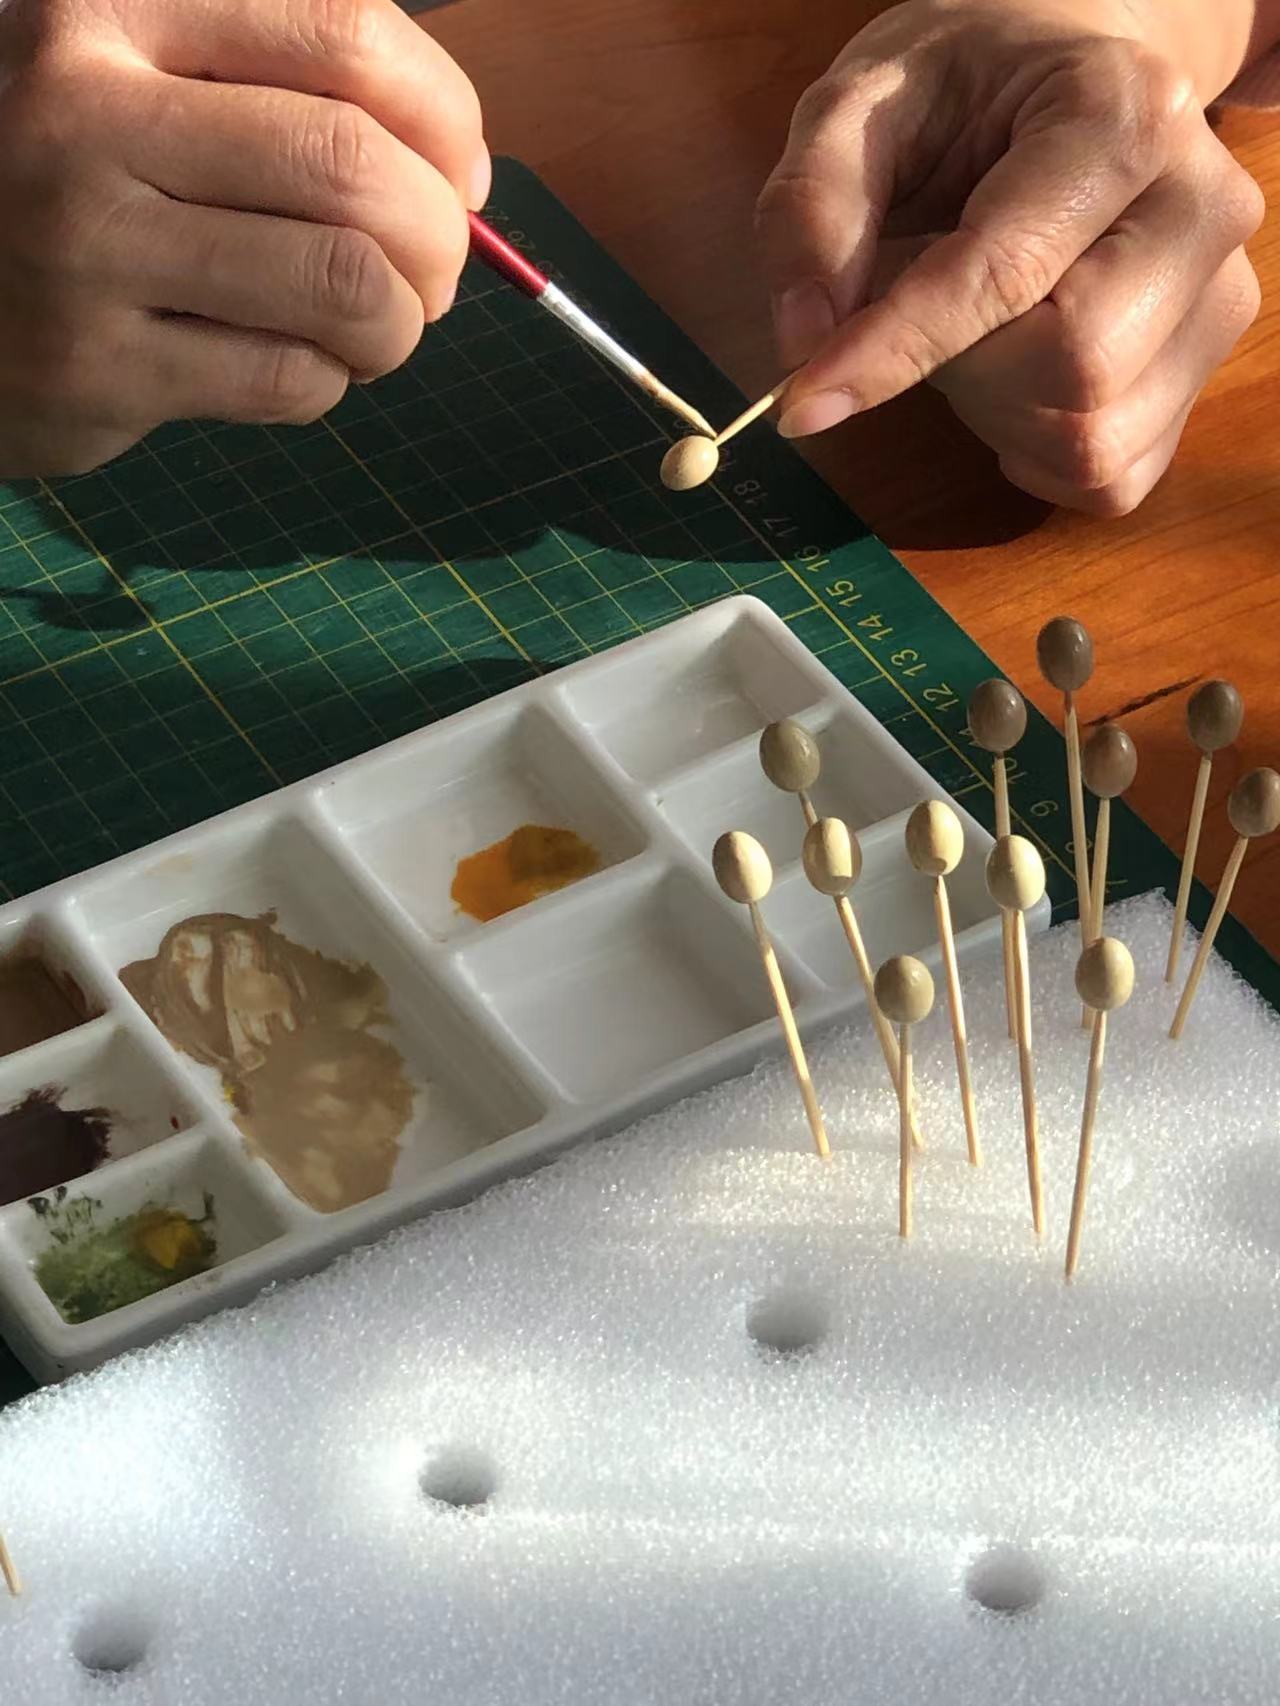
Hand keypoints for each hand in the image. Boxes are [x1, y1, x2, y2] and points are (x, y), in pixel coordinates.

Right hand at [0, 0, 488, 475]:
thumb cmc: (79, 178)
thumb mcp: (150, 80)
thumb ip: (288, 91)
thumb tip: (462, 176)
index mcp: (115, 6)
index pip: (344, 33)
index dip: (444, 114)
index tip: (462, 176)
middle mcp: (87, 111)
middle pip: (351, 165)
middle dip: (438, 236)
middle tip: (437, 273)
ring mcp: (83, 245)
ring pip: (341, 284)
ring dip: (399, 322)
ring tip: (378, 326)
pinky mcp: (94, 368)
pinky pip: (287, 378)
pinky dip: (331, 380)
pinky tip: (302, 364)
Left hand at [757, 0, 1263, 514]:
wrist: (1064, 75)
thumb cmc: (963, 89)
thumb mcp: (860, 102)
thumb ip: (814, 206)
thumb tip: (802, 342)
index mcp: (1123, 114)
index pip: (1006, 275)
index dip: (894, 351)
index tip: (800, 403)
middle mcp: (1199, 207)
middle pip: (1072, 368)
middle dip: (956, 369)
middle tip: (911, 311)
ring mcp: (1217, 297)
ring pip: (1091, 438)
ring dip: (989, 413)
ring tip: (968, 332)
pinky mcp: (1203, 373)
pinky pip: (1108, 477)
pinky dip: (1032, 451)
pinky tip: (1007, 381)